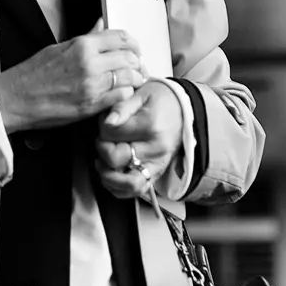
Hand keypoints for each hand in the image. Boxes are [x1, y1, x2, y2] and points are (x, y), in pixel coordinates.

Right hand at [0, 25, 146, 133]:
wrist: (16, 98)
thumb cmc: (32, 74)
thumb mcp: (60, 47)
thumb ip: (86, 37)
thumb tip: (101, 24)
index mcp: (82, 45)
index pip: (121, 37)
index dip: (133, 44)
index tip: (134, 50)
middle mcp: (90, 63)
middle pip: (130, 57)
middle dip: (136, 62)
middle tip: (135, 68)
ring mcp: (92, 85)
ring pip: (130, 77)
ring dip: (134, 80)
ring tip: (130, 82)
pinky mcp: (91, 105)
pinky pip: (121, 97)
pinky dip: (125, 95)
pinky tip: (119, 95)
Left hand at [94, 80, 183, 199]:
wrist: (183, 109)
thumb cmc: (161, 99)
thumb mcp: (141, 93)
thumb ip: (121, 107)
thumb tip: (107, 122)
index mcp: (150, 127)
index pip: (111, 134)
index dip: (101, 127)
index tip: (105, 120)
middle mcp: (156, 150)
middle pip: (115, 159)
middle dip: (101, 149)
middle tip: (103, 139)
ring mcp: (158, 165)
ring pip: (128, 184)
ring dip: (108, 176)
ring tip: (102, 162)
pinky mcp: (157, 174)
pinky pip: (137, 191)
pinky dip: (119, 188)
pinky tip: (111, 175)